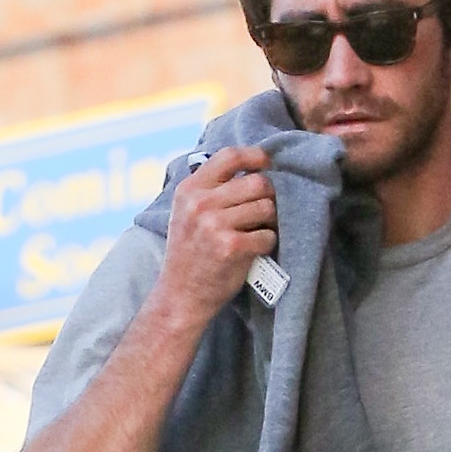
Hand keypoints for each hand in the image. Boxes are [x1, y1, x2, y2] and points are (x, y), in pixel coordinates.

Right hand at [153, 145, 274, 325]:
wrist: (181, 295)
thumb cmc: (190, 253)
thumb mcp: (186, 213)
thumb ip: (209, 190)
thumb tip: (249, 168)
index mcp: (190, 190)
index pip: (229, 156)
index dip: (254, 156)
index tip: (267, 163)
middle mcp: (201, 204)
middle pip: (257, 182)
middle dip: (268, 196)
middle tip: (263, 211)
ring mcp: (215, 225)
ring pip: (266, 207)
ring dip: (269, 221)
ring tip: (257, 231)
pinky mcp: (231, 247)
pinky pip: (268, 235)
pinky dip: (267, 243)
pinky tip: (255, 250)